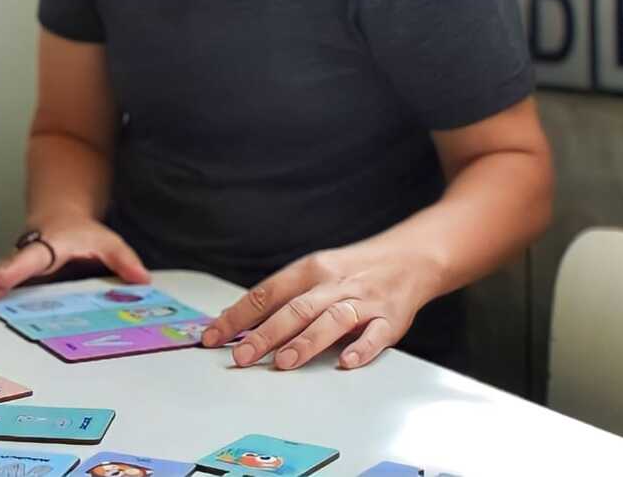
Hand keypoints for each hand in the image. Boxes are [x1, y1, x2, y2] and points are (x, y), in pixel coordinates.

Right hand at [0, 215, 149, 304]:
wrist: (60, 214)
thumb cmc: (84, 233)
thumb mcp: (108, 241)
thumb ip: (124, 260)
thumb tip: (143, 280)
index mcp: (52, 244)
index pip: (33, 256)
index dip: (17, 268)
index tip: (2, 279)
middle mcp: (30, 249)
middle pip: (8, 262)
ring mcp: (18, 257)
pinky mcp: (12, 266)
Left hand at [199, 245, 443, 369]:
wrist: (409, 257)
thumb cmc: (352, 270)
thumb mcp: (315, 273)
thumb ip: (284, 297)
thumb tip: (239, 324)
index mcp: (309, 269)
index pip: (266, 293)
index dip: (238, 316)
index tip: (213, 337)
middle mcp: (333, 283)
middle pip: (294, 308)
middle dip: (265, 334)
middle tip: (241, 357)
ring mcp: (363, 300)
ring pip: (331, 320)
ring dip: (306, 342)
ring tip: (283, 363)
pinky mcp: (391, 318)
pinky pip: (375, 335)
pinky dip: (361, 349)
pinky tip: (345, 364)